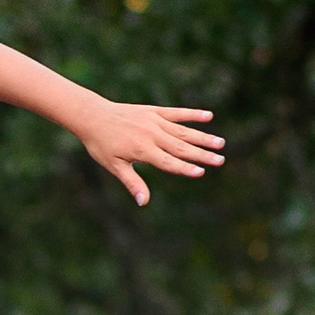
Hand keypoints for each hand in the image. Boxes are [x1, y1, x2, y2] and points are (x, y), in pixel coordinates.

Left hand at [75, 102, 224, 204]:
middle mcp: (152, 135)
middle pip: (181, 147)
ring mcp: (154, 121)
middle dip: (202, 154)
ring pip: (183, 131)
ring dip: (202, 137)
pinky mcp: (154, 111)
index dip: (185, 168)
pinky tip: (209, 116)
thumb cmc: (101, 145)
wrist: (93, 116)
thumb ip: (132, 182)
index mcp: (142, 151)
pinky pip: (177, 113)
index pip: (168, 162)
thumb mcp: (114, 166)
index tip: (201, 172)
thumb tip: (143, 202)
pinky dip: (192, 114)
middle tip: (221, 160)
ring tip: (220, 143)